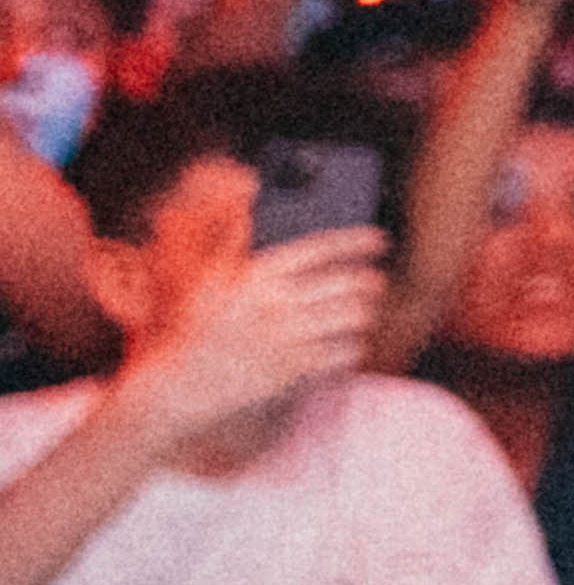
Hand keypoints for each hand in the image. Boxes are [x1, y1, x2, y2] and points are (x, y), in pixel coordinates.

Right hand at [115, 178, 387, 446]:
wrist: (182, 386)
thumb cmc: (197, 331)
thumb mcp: (209, 281)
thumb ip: (233, 241)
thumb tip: (245, 198)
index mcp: (257, 277)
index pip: (321, 248)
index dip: (357, 240)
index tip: (380, 240)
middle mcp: (277, 304)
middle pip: (349, 282)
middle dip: (370, 282)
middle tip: (376, 283)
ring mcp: (288, 338)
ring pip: (354, 316)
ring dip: (366, 314)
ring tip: (365, 313)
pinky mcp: (294, 370)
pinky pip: (346, 352)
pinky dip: (354, 347)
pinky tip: (350, 344)